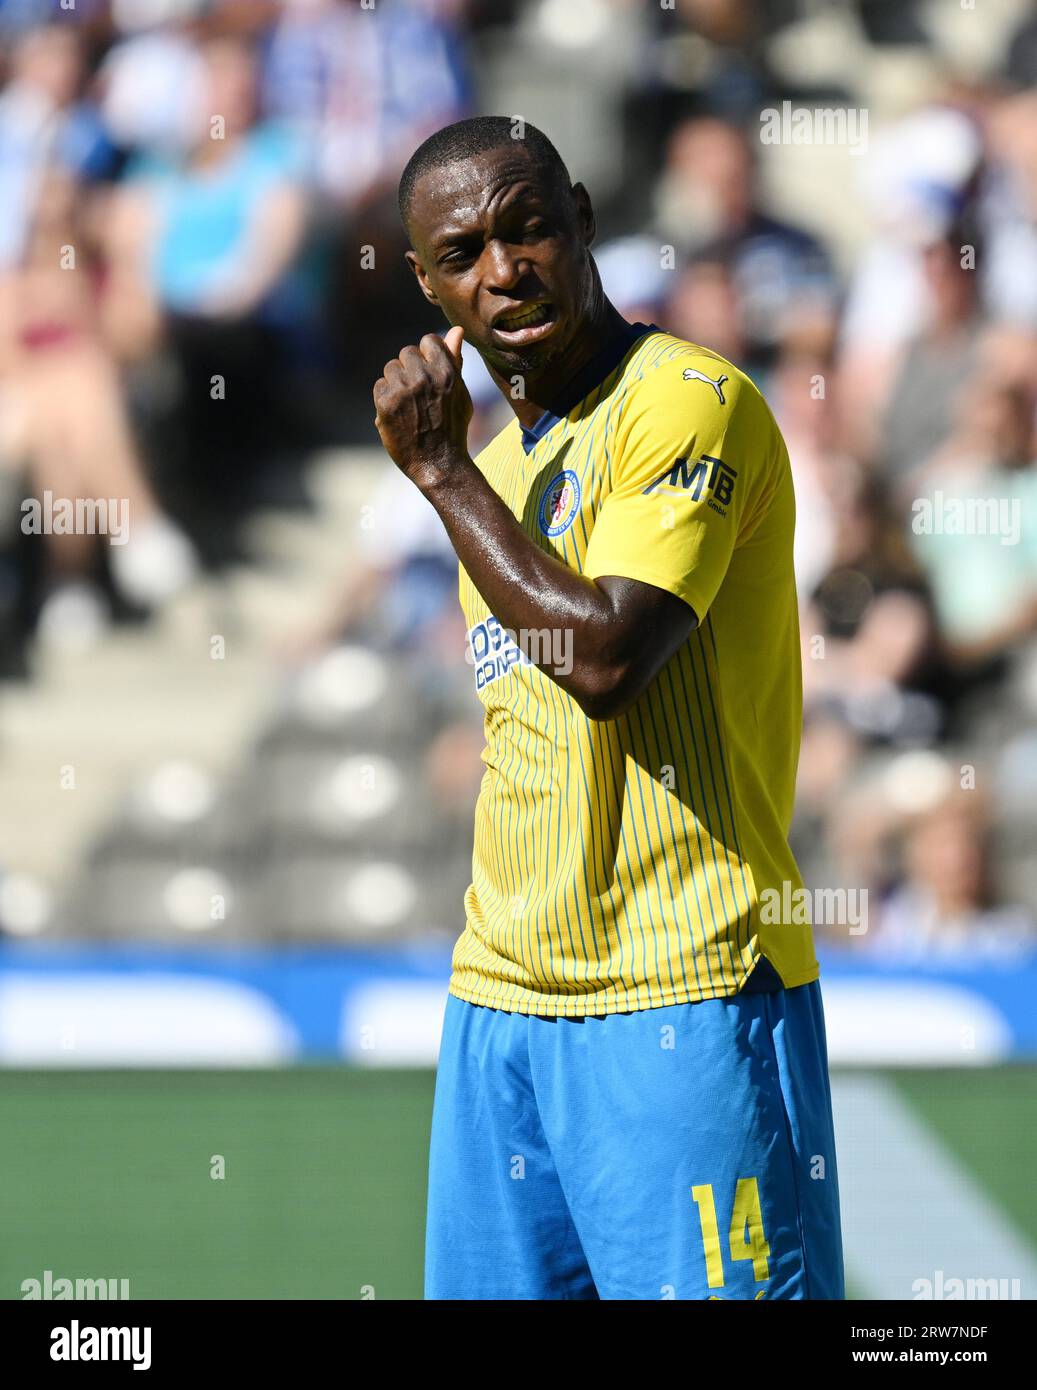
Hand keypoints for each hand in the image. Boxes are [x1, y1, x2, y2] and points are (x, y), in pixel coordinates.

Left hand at [373, 326, 473, 487]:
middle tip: (418, 395)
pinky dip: (385, 399)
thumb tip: (457, 331)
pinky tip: (398, 414)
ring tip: (409, 406)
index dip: (426, 357)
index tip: (429, 375)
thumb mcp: (461, 393)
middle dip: (410, 370)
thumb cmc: (453, 428)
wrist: (439, 464)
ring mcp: (404, 390)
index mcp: (447, 371)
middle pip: (406, 353)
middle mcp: (425, 377)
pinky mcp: (386, 404)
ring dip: (396, 384)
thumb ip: (455, 360)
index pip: (427, 341)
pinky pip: (379, 386)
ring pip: (390, 369)